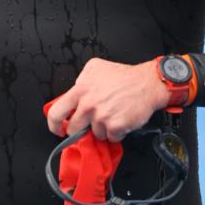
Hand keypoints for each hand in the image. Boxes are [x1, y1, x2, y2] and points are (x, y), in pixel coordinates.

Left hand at [45, 57, 170, 141]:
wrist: (149, 83)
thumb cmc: (126, 76)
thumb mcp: (97, 67)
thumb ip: (82, 79)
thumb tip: (75, 90)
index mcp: (81, 90)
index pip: (56, 113)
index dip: (55, 125)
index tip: (58, 129)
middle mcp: (89, 104)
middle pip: (75, 128)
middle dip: (82, 128)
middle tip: (93, 122)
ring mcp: (102, 116)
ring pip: (95, 133)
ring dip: (103, 128)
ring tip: (113, 115)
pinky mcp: (115, 126)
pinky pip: (111, 137)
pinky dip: (117, 132)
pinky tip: (122, 119)